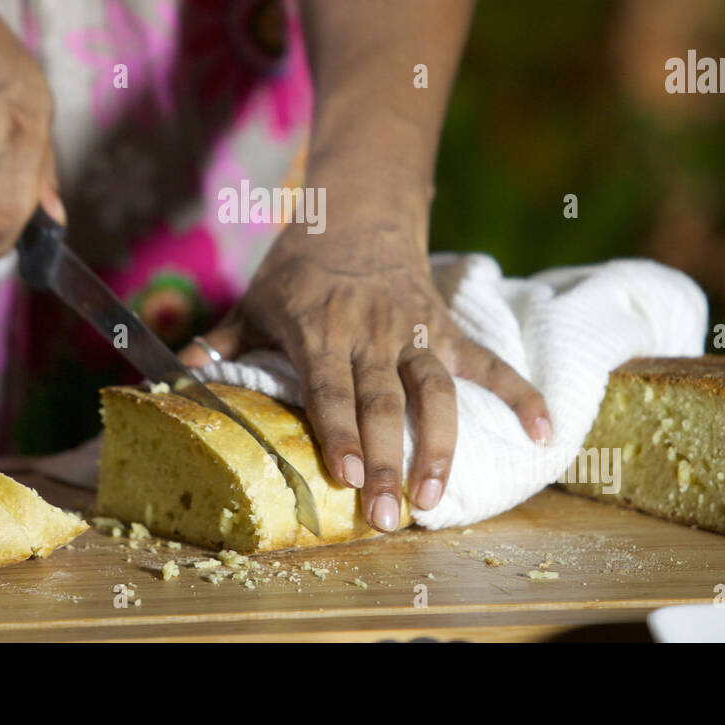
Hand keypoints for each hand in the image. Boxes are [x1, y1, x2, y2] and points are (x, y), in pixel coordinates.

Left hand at [179, 214, 550, 531]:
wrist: (357, 212)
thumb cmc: (299, 267)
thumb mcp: (254, 300)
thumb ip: (223, 342)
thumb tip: (179, 375)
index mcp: (320, 328)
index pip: (329, 386)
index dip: (335, 431)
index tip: (341, 474)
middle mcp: (370, 333)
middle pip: (382, 402)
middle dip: (384, 459)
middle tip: (387, 513)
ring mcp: (413, 331)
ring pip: (434, 391)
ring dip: (439, 444)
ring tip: (436, 495)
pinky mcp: (445, 329)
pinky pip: (487, 363)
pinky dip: (519, 393)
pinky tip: (544, 430)